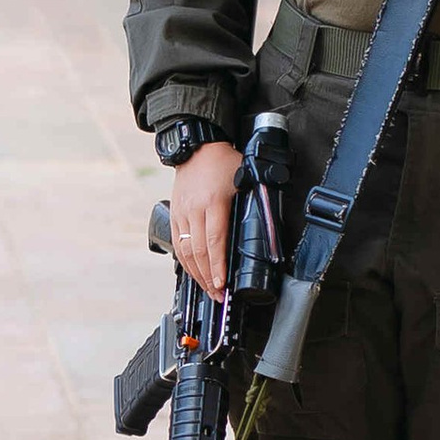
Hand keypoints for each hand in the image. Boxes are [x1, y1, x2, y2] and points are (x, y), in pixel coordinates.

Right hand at [170, 139, 242, 297]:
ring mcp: (182, 213)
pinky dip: (185, 262)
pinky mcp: (175, 214)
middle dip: (208, 278)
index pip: (215, 242)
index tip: (221, 284)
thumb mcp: (246, 179)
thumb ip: (254, 203)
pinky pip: (178, 243)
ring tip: (207, 289)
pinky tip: (193, 272)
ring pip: (185, 251)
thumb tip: (265, 228)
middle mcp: (194, 210)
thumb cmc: (224, 161)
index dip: (217, 266)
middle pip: (199, 252)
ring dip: (196, 274)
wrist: (198, 145)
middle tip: (218, 295)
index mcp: (213, 203)